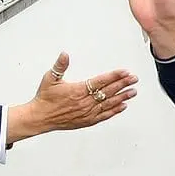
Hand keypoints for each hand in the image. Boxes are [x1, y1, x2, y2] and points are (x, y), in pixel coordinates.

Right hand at [6, 52, 137, 144]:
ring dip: (122, 97)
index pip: (101, 81)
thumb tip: (65, 54)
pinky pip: (104, 116)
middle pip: (108, 91)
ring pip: (108, 104)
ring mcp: (87, 113)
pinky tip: (122, 106)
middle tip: (134, 79)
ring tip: (133, 92)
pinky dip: (114, 111)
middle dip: (123, 84)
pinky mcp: (86, 121)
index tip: (124, 72)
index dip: (114, 76)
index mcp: (78, 90)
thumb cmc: (45, 98)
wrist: (40, 117)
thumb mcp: (50, 78)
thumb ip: (60, 65)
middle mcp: (84, 102)